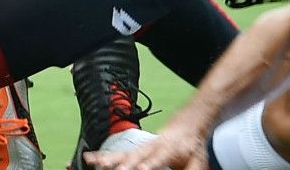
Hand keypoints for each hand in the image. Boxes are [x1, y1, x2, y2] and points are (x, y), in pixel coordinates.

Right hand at [81, 122, 211, 169]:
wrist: (188, 123)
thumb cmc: (192, 145)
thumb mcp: (197, 161)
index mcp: (168, 150)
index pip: (156, 160)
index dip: (147, 166)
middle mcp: (152, 147)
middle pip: (135, 157)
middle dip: (123, 165)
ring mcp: (143, 147)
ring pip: (124, 153)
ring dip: (108, 159)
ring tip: (94, 162)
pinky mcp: (137, 148)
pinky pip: (119, 153)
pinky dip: (104, 155)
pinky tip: (91, 158)